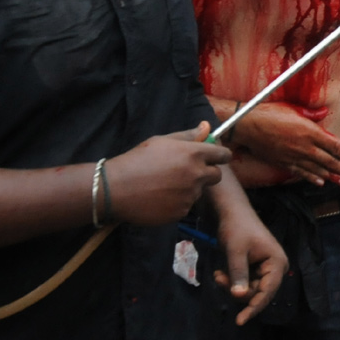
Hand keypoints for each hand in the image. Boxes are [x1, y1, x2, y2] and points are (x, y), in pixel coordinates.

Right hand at [105, 123, 229, 225]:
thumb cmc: (137, 160)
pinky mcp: (181, 212)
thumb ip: (188, 136)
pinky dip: (178, 202)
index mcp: (193, 154)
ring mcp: (190, 195)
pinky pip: (186, 205)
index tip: (216, 157)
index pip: (223, 155)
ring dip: (189, 188)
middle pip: (216, 175)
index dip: (220, 156)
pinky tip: (161, 197)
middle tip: (187, 172)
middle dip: (207, 173)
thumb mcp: (162, 141)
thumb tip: (206, 127)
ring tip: (165, 184)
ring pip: (199, 191)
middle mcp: (196, 175)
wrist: (116, 189)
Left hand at [213, 203, 288, 325]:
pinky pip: (246, 284)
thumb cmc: (236, 228)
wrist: (232, 212)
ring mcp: (267, 269)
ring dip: (233, 286)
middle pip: (258, 294)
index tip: (239, 321)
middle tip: (219, 280)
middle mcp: (276, 268)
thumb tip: (239, 296)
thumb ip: (238, 274)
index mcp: (277, 263)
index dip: (253, 307)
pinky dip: (233, 282)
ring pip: (250, 290)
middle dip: (238, 291)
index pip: (267, 293)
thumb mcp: (235, 252)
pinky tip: (221, 273)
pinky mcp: (257, 269)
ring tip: (218, 275)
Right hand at [235, 102, 339, 186]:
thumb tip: (325, 112)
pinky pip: (302, 173)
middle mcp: (306, 147)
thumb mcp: (294, 108)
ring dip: (334, 178)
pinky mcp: (284, 163)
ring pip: (319, 170)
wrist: (248, 125)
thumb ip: (312, 113)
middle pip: (331, 162)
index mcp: (311, 131)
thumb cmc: (270, 113)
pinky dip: (313, 178)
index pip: (336, 147)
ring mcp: (295, 157)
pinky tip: (322, 182)